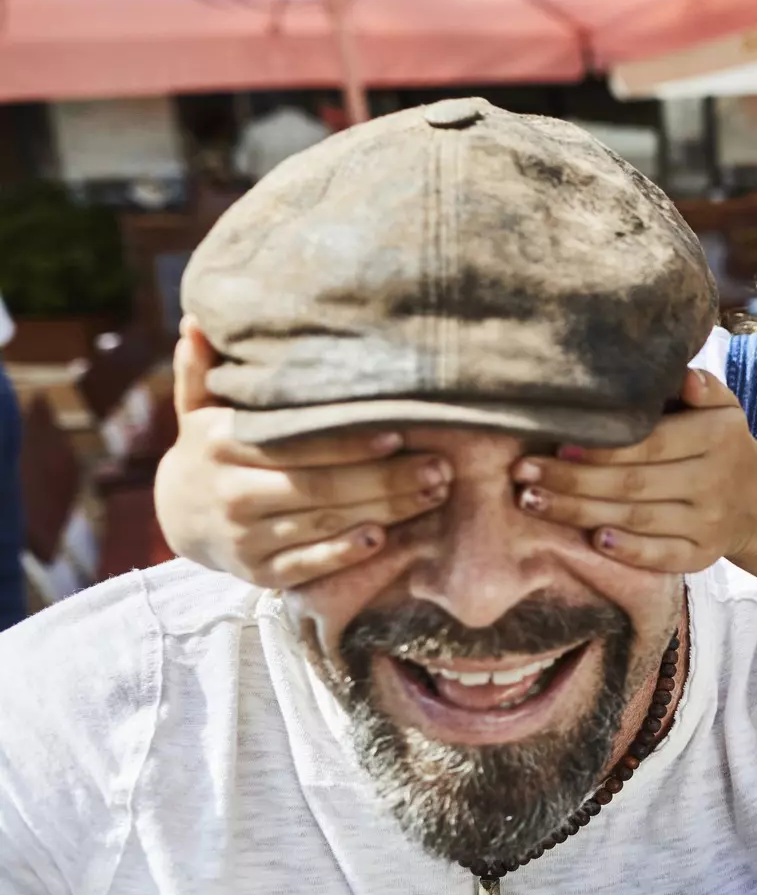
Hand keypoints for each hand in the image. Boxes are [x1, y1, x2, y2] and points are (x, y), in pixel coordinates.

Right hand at [154, 321, 450, 587]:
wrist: (178, 516)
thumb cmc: (211, 449)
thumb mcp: (201, 408)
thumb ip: (203, 370)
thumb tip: (197, 321)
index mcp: (219, 444)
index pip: (295, 443)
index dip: (348, 442)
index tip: (399, 434)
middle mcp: (230, 492)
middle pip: (318, 486)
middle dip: (384, 479)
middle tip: (439, 468)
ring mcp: (244, 537)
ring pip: (322, 524)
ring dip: (383, 511)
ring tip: (433, 495)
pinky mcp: (258, 573)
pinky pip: (307, 565)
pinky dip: (343, 553)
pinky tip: (382, 540)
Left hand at [510, 370, 756, 573]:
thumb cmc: (719, 443)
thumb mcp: (721, 408)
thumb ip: (700, 388)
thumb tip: (683, 376)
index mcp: (716, 437)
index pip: (652, 443)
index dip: (602, 447)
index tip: (556, 444)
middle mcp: (714, 481)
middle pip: (635, 484)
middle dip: (574, 480)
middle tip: (523, 474)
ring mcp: (709, 522)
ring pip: (639, 519)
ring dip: (581, 513)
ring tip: (532, 502)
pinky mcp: (703, 555)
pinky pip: (662, 556)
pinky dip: (629, 551)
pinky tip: (593, 541)